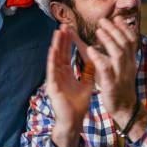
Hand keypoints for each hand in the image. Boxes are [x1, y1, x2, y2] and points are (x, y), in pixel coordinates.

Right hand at [46, 24, 93, 146]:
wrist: (74, 121)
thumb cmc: (77, 105)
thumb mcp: (86, 84)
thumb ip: (88, 72)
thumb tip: (94, 60)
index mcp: (66, 74)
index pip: (67, 54)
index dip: (69, 42)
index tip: (70, 29)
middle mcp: (59, 74)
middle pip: (60, 53)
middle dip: (61, 39)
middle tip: (63, 24)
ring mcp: (54, 80)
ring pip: (55, 59)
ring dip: (56, 45)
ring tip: (57, 32)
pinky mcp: (52, 86)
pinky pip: (52, 71)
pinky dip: (52, 60)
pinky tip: (52, 49)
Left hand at [86, 17, 139, 127]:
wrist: (125, 108)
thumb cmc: (118, 86)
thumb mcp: (116, 68)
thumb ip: (108, 54)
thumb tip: (98, 40)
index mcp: (130, 61)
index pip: (131, 40)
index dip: (125, 28)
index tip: (117, 18)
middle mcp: (128, 65)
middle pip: (125, 43)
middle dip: (115, 30)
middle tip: (103, 20)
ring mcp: (121, 74)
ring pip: (118, 53)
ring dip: (109, 40)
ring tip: (98, 30)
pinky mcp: (111, 84)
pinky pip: (106, 69)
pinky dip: (99, 58)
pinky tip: (90, 50)